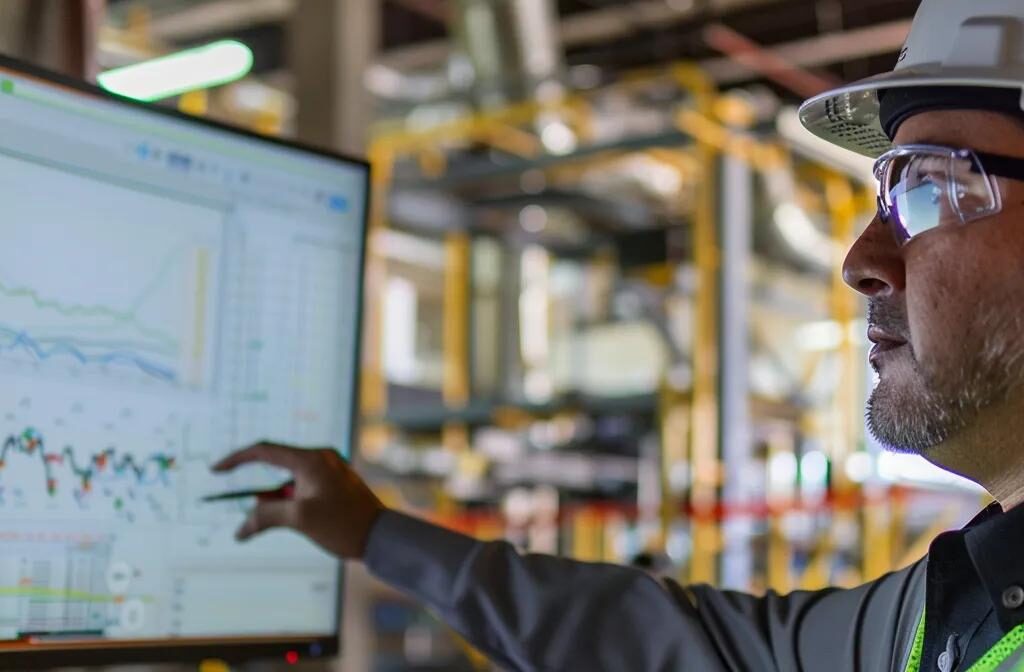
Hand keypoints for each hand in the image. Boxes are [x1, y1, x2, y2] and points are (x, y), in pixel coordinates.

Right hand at [212, 443, 385, 559]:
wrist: (382, 536)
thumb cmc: (344, 524)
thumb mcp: (300, 519)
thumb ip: (266, 517)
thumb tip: (241, 528)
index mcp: (311, 459)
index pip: (264, 450)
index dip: (237, 458)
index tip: (216, 469)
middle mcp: (320, 458)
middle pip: (276, 467)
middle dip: (260, 492)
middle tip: (251, 514)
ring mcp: (328, 470)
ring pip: (288, 481)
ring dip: (276, 501)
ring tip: (279, 523)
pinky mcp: (333, 483)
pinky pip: (301, 487)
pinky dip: (289, 501)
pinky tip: (291, 520)